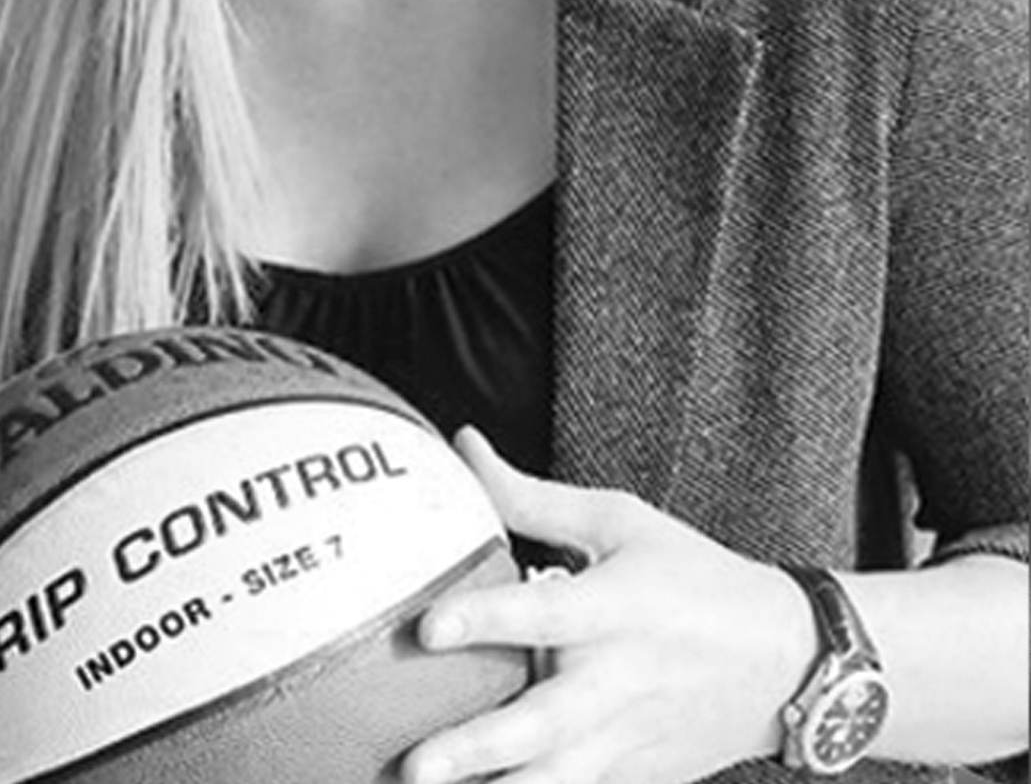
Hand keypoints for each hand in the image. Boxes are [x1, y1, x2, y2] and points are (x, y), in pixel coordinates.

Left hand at [403, 429, 815, 783]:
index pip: (544, 612)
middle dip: (478, 747)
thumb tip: (463, 448)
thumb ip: (533, 497)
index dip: (486, 618)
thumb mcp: (621, 522)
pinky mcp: (631, 779)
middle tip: (414, 766)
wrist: (783, 661)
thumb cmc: (694, 578)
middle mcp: (617, 681)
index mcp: (616, 607)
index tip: (428, 628)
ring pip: (556, 782)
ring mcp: (625, 741)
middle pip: (542, 722)